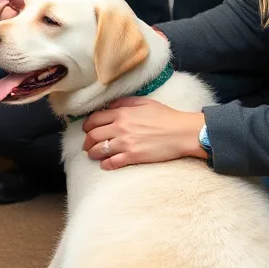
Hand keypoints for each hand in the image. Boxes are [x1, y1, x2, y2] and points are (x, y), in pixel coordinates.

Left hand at [81, 97, 205, 170]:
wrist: (182, 132)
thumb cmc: (166, 116)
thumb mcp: (144, 102)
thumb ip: (124, 102)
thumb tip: (109, 106)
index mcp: (122, 113)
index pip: (94, 119)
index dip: (87, 125)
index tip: (86, 129)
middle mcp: (120, 128)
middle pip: (93, 135)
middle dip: (87, 141)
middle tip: (86, 145)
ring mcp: (125, 143)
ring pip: (99, 150)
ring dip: (93, 153)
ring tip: (93, 155)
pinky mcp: (133, 156)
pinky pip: (112, 162)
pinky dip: (105, 165)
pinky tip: (104, 165)